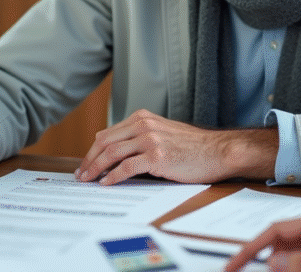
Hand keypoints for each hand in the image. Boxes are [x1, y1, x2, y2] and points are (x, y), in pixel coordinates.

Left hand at [74, 109, 276, 184]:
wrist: (219, 151)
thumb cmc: (194, 147)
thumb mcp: (163, 133)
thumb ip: (141, 137)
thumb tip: (116, 152)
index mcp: (143, 118)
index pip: (107, 134)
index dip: (93, 150)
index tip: (86, 164)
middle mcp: (144, 125)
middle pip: (105, 142)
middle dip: (89, 160)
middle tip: (81, 175)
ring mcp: (150, 139)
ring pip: (112, 153)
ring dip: (96, 169)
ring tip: (88, 180)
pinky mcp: (157, 156)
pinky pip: (127, 167)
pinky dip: (113, 176)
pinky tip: (107, 183)